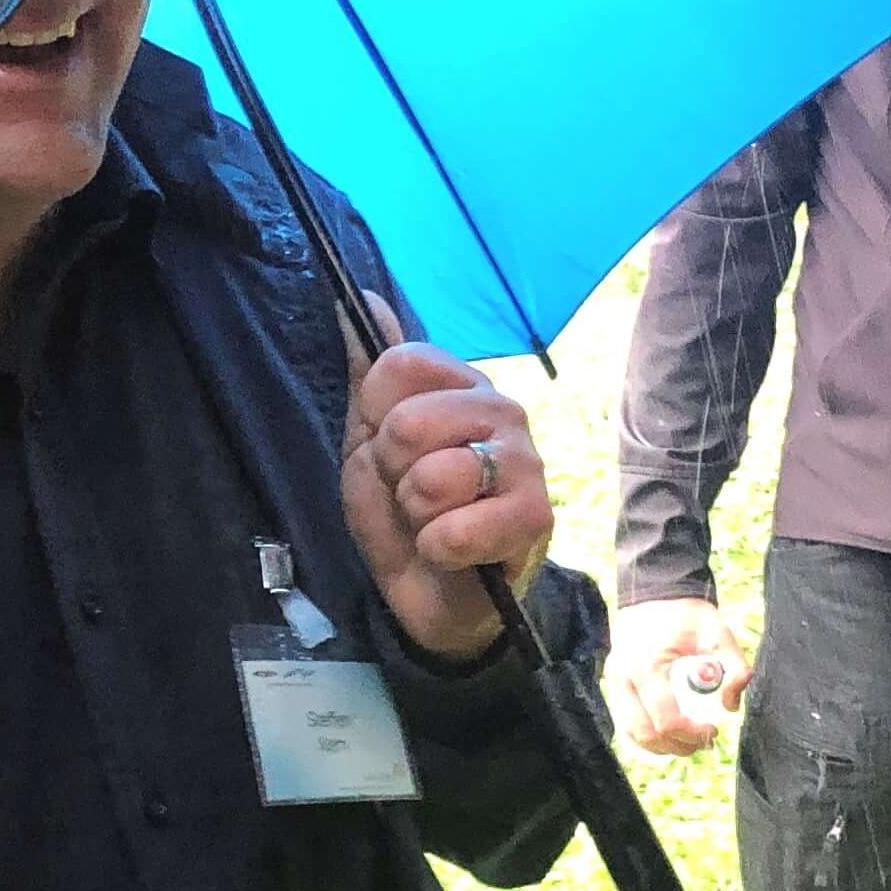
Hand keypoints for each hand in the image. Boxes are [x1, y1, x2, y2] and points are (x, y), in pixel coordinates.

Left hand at [343, 323, 551, 663]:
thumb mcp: (368, 442)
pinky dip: (439, 550)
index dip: (375, 417)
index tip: (386, 449)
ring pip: (434, 477)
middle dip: (393, 473)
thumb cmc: (403, 514)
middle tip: (412, 494)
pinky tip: (454, 553)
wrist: (432, 592)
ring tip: (434, 522)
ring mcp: (525, 460)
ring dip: (416, 514)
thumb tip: (354, 297)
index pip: (398, 365)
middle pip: (409, 422)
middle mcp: (501, 409)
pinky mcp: (536, 516)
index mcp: (461, 384)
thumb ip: (368, 372)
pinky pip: (457, 528)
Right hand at [606, 597, 749, 754]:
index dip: (692, 734)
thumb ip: (735, 668)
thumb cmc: (687, 614)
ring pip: (630, 733)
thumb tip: (730, 705)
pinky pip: (624, 722)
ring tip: (687, 741)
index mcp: (647, 666)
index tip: (713, 729)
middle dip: (677, 745)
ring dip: (660, 745)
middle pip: (645, 733)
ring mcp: (613, 681)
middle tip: (703, 741)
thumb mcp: (719, 633)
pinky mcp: (612, 683)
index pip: (666, 719)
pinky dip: (645, 734)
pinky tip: (667, 734)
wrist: (655, 592)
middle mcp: (623, 677)